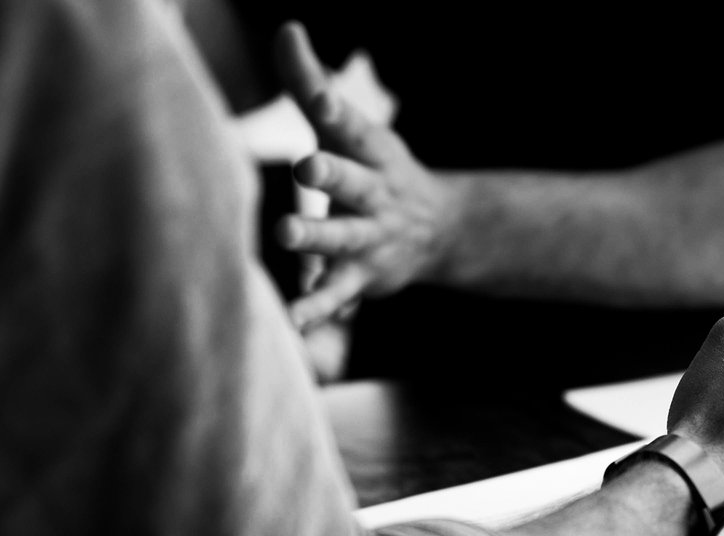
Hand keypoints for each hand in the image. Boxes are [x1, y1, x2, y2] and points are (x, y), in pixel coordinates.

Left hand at [274, 22, 461, 329]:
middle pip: (352, 181)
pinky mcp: (361, 277)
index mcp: (370, 152)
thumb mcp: (347, 128)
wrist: (437, 231)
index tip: (321, 99)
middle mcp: (373, 193)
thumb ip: (308, 82)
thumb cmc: (371, 169)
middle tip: (306, 163)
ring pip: (343, 238)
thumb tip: (286, 28)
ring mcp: (370, 237)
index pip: (353, 127)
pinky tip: (295, 319)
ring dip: (317, 236)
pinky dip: (319, 308)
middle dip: (331, 173)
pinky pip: (339, 295)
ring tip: (286, 233)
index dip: (336, 111)